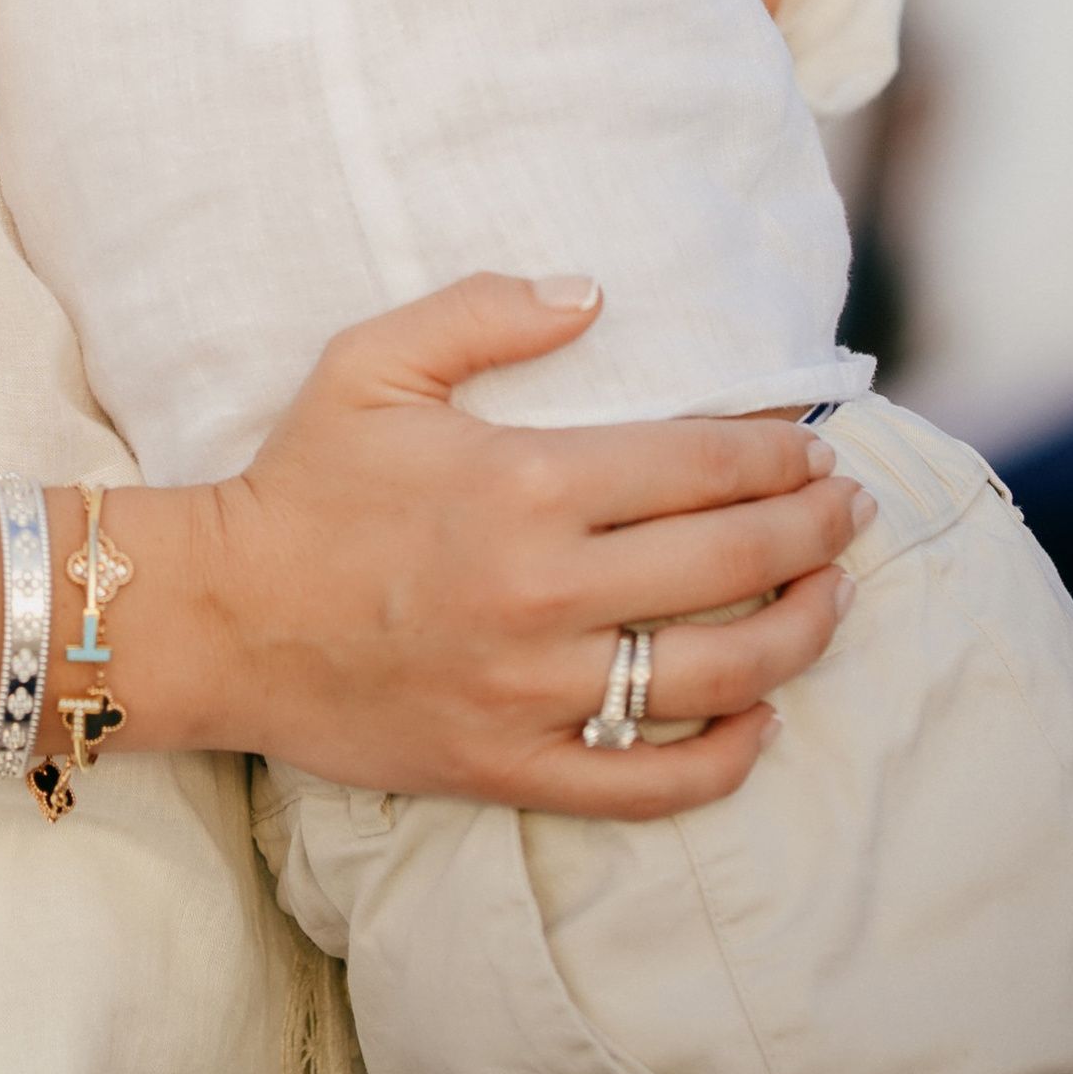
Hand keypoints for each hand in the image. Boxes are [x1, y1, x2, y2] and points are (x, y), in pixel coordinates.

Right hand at [178, 275, 865, 818]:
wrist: (221, 615)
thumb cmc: (302, 481)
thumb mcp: (372, 361)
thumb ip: (485, 312)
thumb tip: (593, 293)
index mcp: (524, 481)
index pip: (697, 464)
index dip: (776, 455)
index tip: (816, 448)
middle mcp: (545, 589)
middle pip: (730, 562)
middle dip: (813, 531)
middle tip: (851, 513)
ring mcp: (535, 689)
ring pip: (717, 674)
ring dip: (799, 634)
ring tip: (833, 601)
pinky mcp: (514, 766)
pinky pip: (653, 780)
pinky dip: (727, 758)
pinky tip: (762, 721)